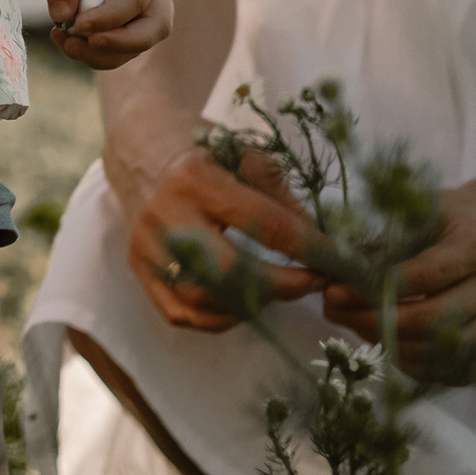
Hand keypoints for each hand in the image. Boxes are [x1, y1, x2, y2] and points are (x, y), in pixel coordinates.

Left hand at [39, 0, 172, 69]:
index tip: (75, 25)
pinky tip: (65, 38)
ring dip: (103, 54)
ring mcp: (145, 2)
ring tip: (64, 42)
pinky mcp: (129, 16)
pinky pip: (122, 44)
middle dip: (120, 44)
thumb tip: (61, 17)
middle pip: (156, 27)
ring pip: (140, 42)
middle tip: (77, 44)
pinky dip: (96, 51)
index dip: (108, 18)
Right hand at [108, 106, 327, 330]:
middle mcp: (165, 215)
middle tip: (312, 282)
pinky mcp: (137, 269)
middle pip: (231, 272)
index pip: (264, 225)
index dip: (308, 249)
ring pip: (207, 300)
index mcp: (194, 179)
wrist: (144, 156)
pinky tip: (241, 301)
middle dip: (284, 286)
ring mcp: (146, 246)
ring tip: (276, 288)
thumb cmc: (206, 156)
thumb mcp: (245, 156)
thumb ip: (282, 196)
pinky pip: (183, 314)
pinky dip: (220, 318)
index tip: (338, 262)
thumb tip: (319, 244)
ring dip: (253, 304)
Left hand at [322, 169, 475, 367]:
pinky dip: (415, 361)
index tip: (336, 292)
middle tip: (337, 314)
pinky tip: (385, 344)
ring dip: (393, 344)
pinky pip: (455, 366)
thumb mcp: (418, 212)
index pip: (428, 275)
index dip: (379, 288)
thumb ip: (383, 244)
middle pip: (438, 318)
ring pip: (446, 348)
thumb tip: (334, 276)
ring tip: (354, 327)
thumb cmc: (449, 217)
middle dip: (380, 321)